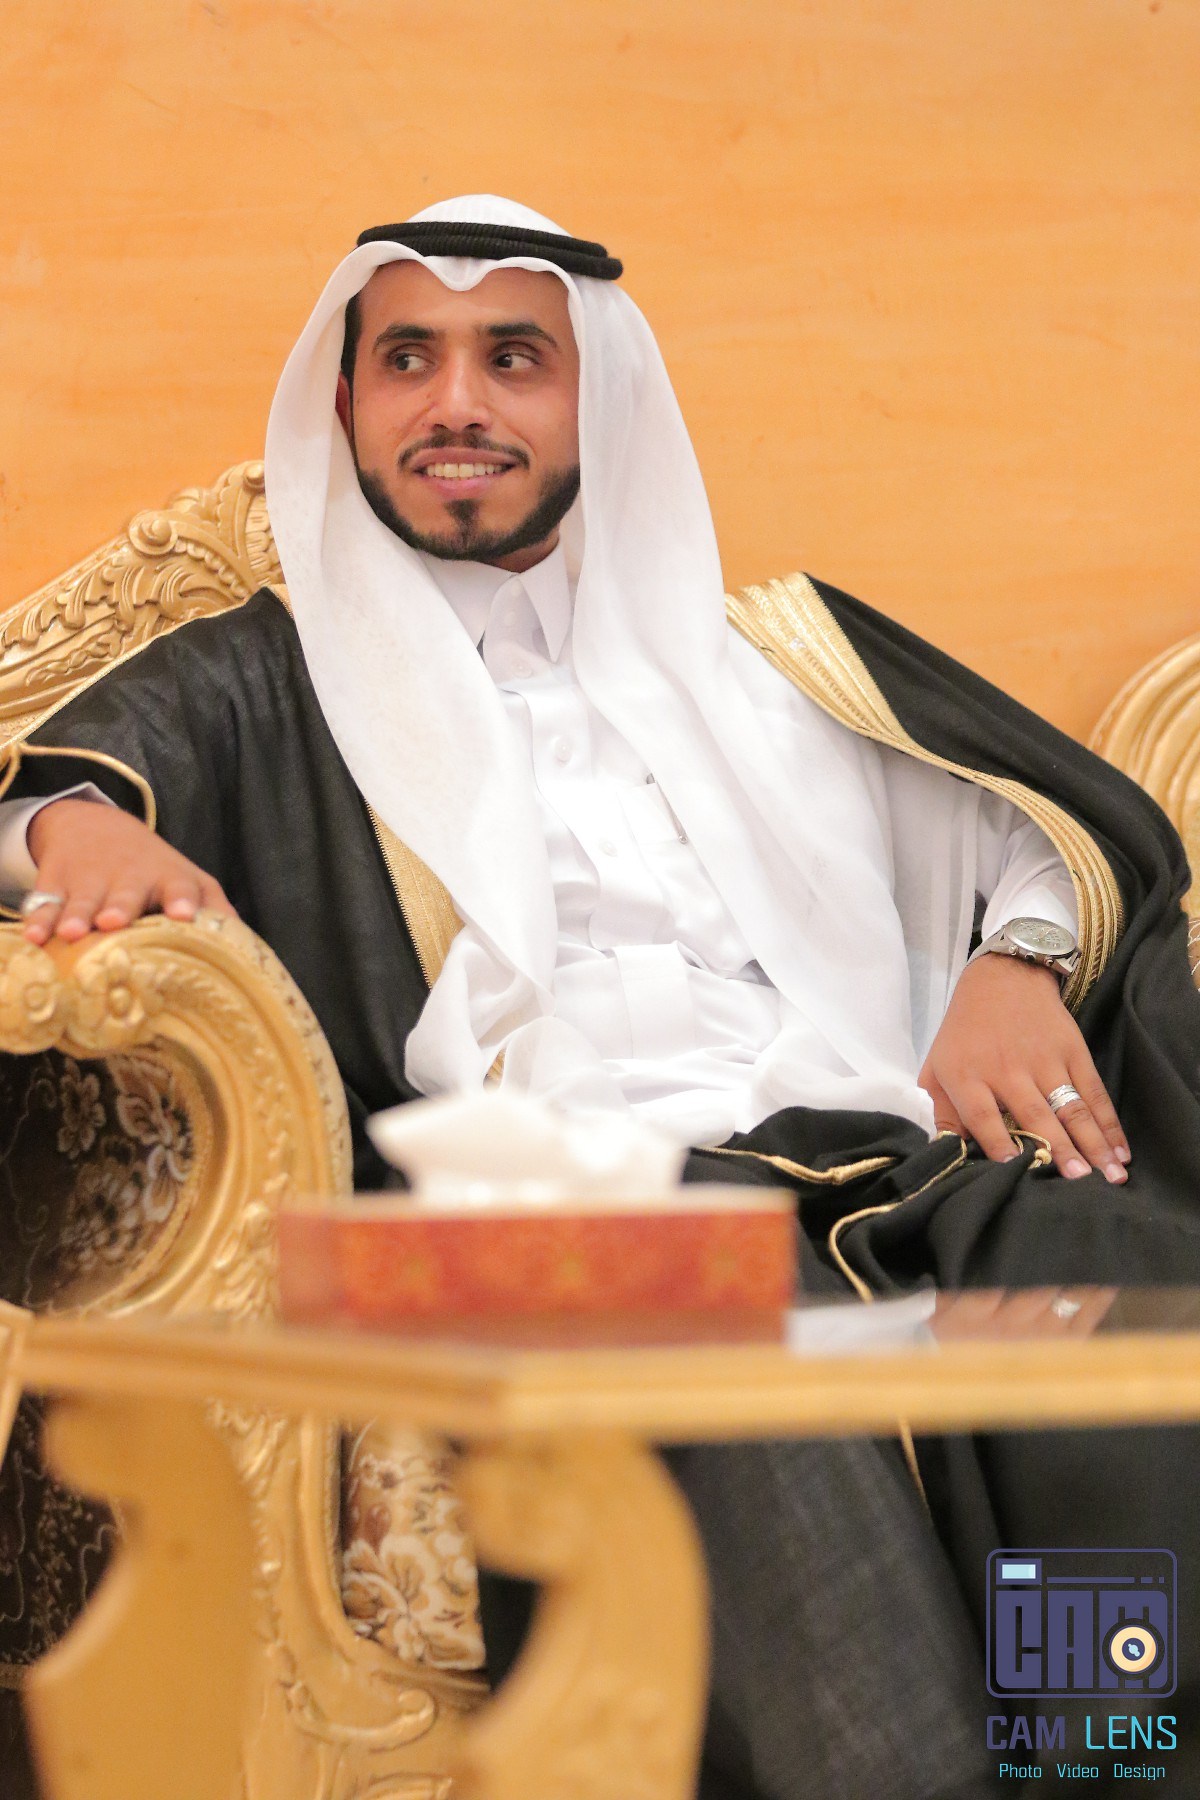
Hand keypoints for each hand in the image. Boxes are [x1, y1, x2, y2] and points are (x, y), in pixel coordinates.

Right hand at [22, 799, 234, 944]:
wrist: (96, 826)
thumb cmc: (154, 869)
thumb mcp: (189, 880)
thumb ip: (216, 911)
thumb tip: (250, 956)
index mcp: (168, 878)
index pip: (180, 886)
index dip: (182, 900)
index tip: (184, 915)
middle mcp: (130, 876)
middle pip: (127, 892)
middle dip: (121, 906)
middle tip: (116, 921)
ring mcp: (91, 877)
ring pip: (84, 898)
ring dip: (77, 915)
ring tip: (74, 933)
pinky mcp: (56, 880)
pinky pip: (45, 902)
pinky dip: (38, 920)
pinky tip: (35, 938)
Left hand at [918, 952, 1129, 1183]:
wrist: (1002, 978)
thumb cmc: (965, 1032)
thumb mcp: (938, 1067)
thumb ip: (941, 1113)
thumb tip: (947, 1155)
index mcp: (967, 1074)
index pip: (983, 1115)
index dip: (998, 1143)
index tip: (1015, 1170)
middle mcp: (1007, 1068)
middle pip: (1035, 1114)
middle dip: (1059, 1149)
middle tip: (1079, 1182)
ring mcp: (1044, 1059)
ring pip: (1071, 1107)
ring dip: (1092, 1143)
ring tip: (1109, 1176)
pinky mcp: (1073, 1051)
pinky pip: (1093, 1092)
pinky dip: (1109, 1122)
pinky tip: (1120, 1150)